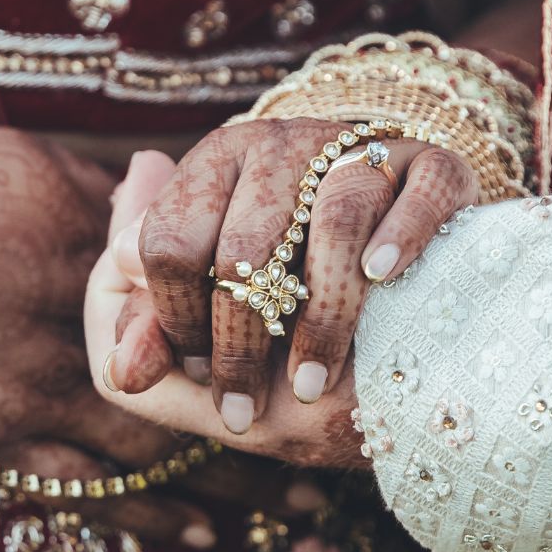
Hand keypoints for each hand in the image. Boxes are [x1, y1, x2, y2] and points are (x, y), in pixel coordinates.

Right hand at [0, 128, 307, 543]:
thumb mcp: (34, 170)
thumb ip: (115, 205)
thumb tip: (184, 205)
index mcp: (82, 259)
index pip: (200, 310)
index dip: (269, 341)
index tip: (327, 360)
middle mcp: (64, 335)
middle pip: (191, 396)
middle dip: (268, 436)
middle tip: (336, 461)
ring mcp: (25, 398)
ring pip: (150, 458)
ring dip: (228, 491)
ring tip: (296, 516)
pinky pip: (82, 493)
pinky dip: (147, 519)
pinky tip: (204, 537)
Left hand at [113, 119, 476, 433]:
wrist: (407, 331)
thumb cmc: (287, 330)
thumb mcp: (210, 343)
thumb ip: (151, 344)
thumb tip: (119, 367)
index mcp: (210, 168)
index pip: (166, 240)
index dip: (173, 319)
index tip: (196, 372)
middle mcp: (278, 145)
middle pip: (243, 247)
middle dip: (239, 343)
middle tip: (245, 406)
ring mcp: (359, 150)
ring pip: (334, 222)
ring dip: (323, 323)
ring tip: (312, 387)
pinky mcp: (432, 166)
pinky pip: (419, 191)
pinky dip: (400, 239)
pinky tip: (382, 279)